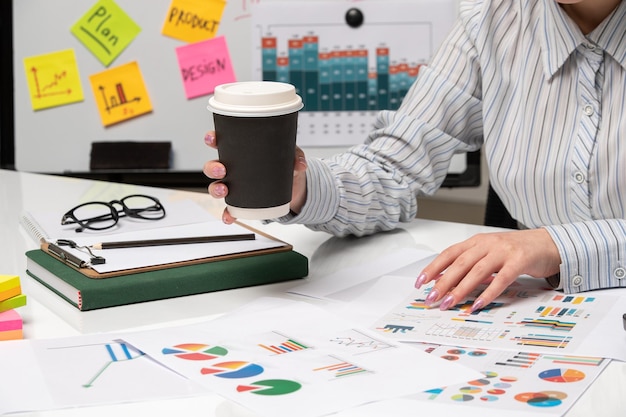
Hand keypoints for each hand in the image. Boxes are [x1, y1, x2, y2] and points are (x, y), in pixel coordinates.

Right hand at [202, 131, 307, 222]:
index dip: (213, 140)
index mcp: (241, 152)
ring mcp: (236, 186)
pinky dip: (227, 214)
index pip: (222, 143)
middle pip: (213, 167)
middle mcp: (234, 168)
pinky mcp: (242, 202)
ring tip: (224, 190)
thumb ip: (295, 156)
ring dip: (215, 189)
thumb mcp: (291, 156)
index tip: (212, 139)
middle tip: (222, 169)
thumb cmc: (285, 166)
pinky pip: (230, 209)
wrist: (293, 187)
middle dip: (212, 167)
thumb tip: (299, 164)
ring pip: (217, 186)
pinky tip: (229, 217)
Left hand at [414, 228, 560, 311]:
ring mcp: (503, 251)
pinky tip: (477, 304)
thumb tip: (446, 282)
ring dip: (460, 289)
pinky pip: (501, 279)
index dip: (433, 268)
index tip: (420, 282)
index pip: (449, 254)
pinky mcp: (519, 261)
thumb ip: (470, 265)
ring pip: (476, 271)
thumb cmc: (516, 251)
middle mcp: (487, 244)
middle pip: (459, 264)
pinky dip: (488, 292)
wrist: (548, 243)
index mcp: (476, 241)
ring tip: (449, 304)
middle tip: (431, 298)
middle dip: (443, 282)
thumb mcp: (489, 254)